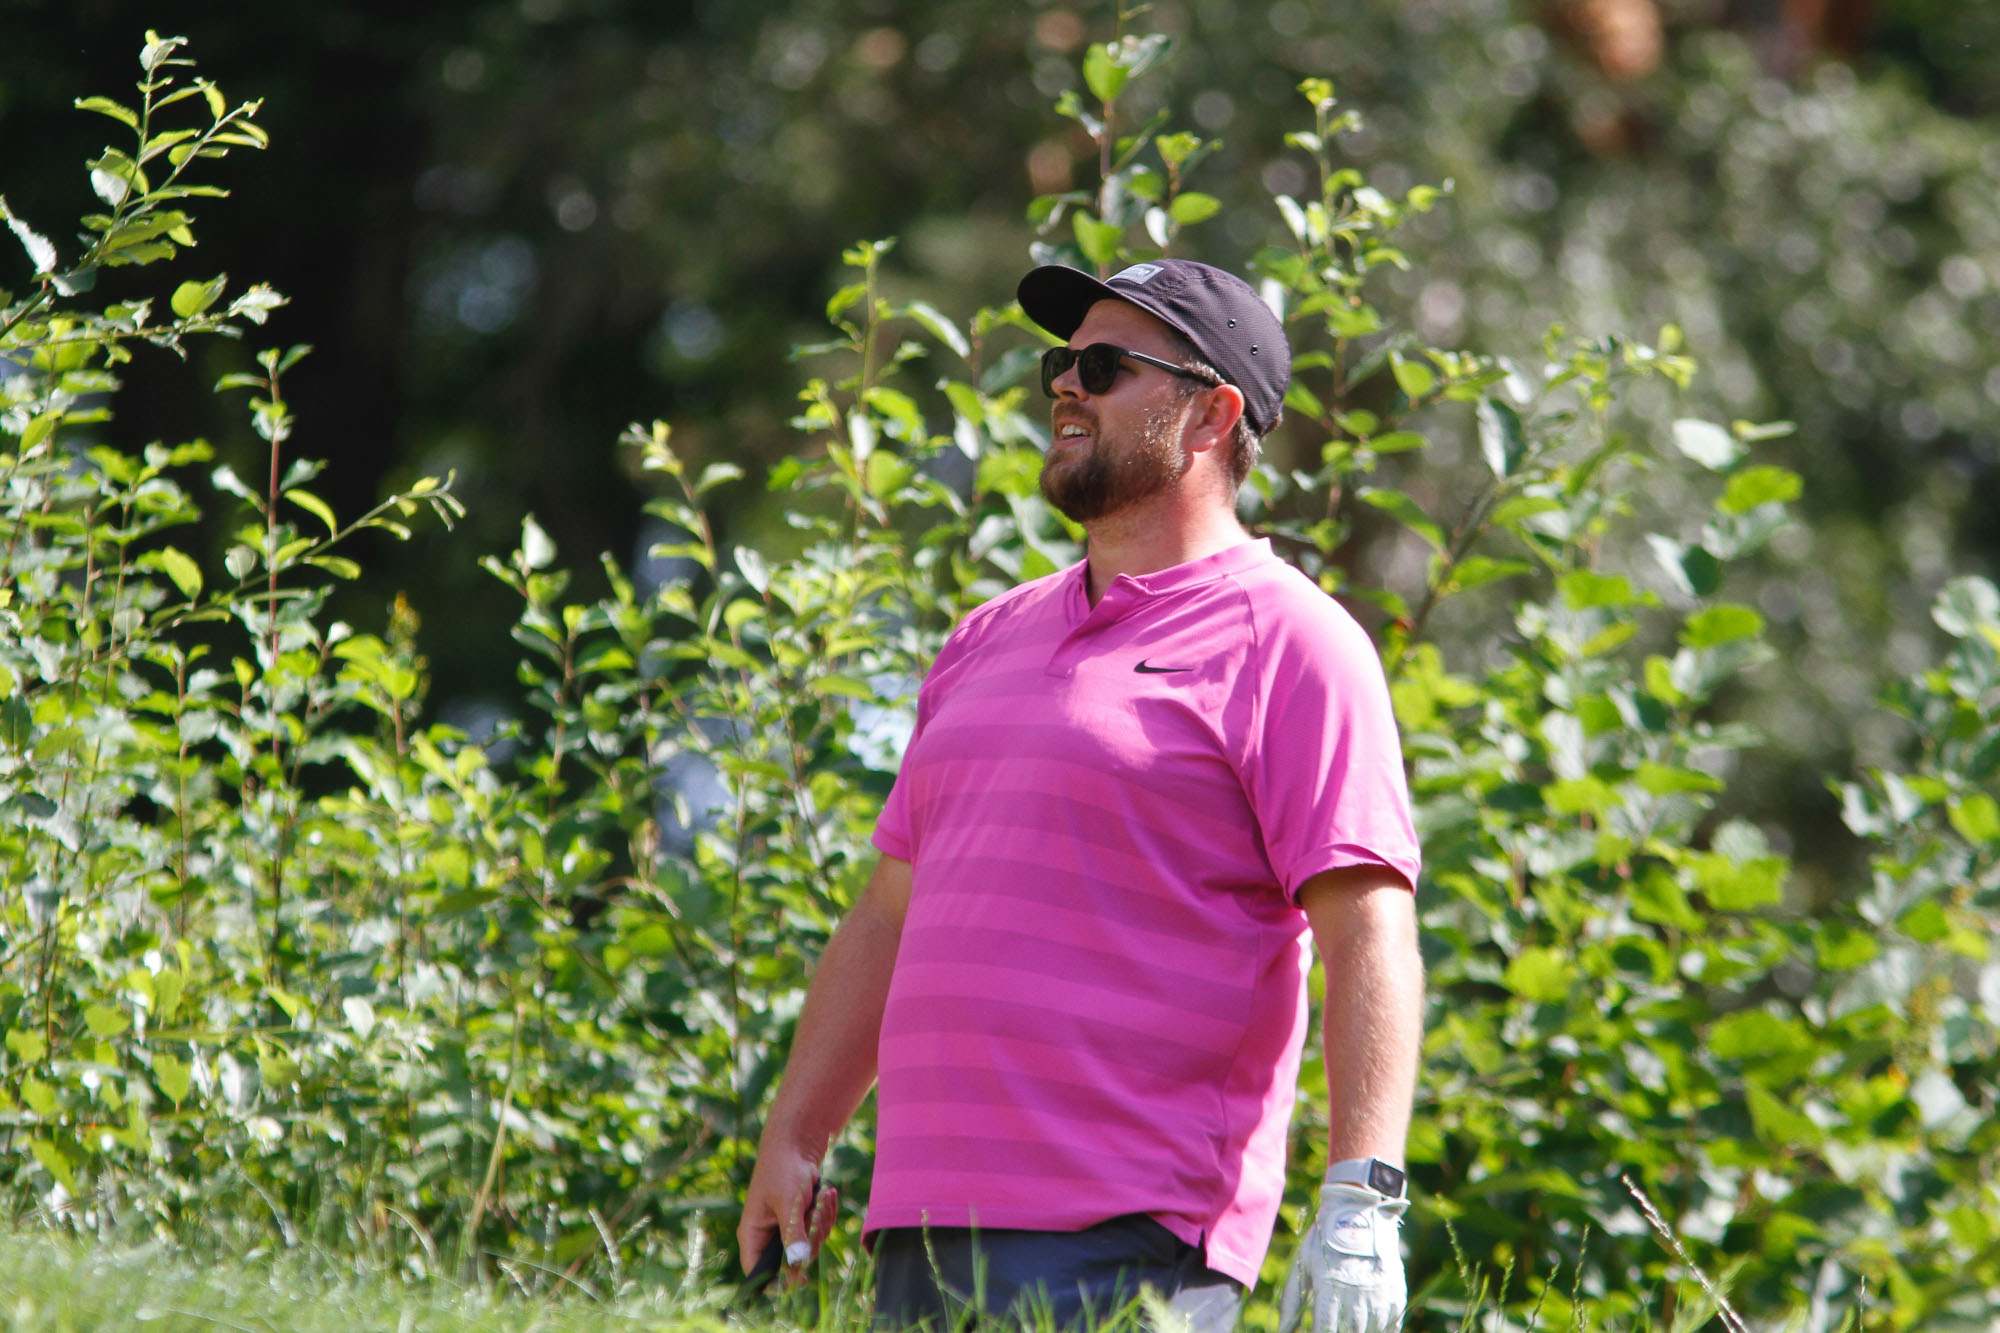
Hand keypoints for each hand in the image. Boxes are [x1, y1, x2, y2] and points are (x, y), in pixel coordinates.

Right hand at [737, 1148, 837, 1288]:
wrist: (796, 1146)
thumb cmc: (783, 1170)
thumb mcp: (789, 1202)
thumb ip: (792, 1232)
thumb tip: (798, 1263)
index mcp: (753, 1235)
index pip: (758, 1272)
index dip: (777, 1283)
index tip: (802, 1279)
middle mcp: (768, 1237)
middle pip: (793, 1261)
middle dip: (811, 1238)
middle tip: (816, 1213)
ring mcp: (786, 1231)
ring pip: (811, 1247)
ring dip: (822, 1223)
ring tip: (824, 1195)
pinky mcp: (802, 1223)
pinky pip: (819, 1233)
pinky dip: (827, 1215)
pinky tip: (827, 1193)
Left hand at [1277, 1183, 1408, 1332]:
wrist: (1360, 1212)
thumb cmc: (1325, 1239)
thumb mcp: (1304, 1263)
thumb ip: (1292, 1299)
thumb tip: (1284, 1328)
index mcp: (1330, 1286)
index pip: (1325, 1328)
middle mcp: (1356, 1292)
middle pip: (1350, 1332)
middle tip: (1336, 1327)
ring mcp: (1379, 1292)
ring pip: (1371, 1329)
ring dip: (1361, 1330)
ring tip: (1351, 1325)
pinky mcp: (1395, 1290)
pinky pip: (1392, 1322)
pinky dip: (1382, 1327)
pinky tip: (1372, 1325)